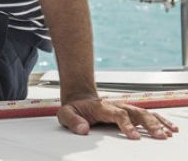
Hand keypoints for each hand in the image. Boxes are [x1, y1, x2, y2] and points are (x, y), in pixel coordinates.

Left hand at [58, 95, 179, 138]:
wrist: (80, 99)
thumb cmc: (74, 109)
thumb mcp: (65, 113)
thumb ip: (72, 120)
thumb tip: (83, 129)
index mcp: (103, 107)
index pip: (118, 114)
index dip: (127, 124)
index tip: (134, 136)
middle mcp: (118, 106)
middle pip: (136, 112)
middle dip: (149, 124)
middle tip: (159, 137)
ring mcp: (126, 108)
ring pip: (145, 113)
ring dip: (158, 123)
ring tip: (168, 134)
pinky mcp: (130, 113)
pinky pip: (148, 115)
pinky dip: (160, 121)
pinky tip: (171, 129)